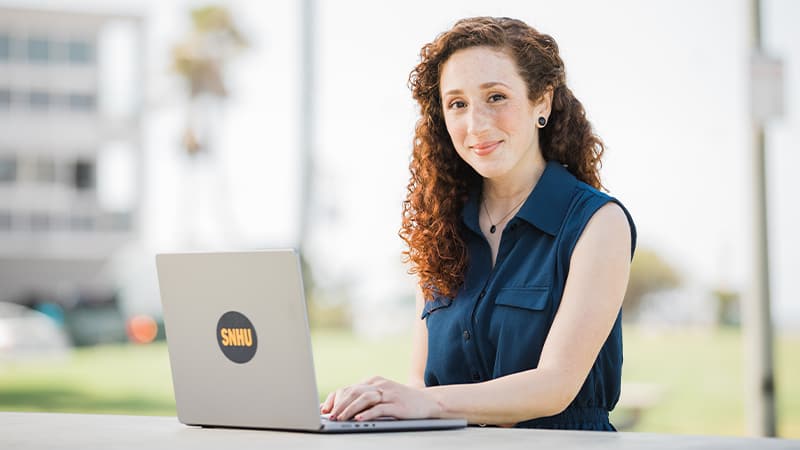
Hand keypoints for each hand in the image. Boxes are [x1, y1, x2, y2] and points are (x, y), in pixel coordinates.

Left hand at [320, 376, 441, 421]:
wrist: (427, 401)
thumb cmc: (401, 401)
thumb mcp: (381, 395)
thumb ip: (364, 398)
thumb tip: (340, 408)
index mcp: (373, 381)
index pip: (349, 388)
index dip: (336, 398)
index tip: (325, 409)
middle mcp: (380, 384)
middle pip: (354, 392)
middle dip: (340, 405)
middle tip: (330, 416)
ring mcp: (389, 393)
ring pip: (364, 398)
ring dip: (350, 409)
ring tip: (340, 418)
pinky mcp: (397, 404)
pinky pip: (379, 408)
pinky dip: (367, 413)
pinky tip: (359, 419)